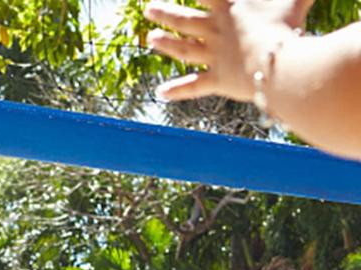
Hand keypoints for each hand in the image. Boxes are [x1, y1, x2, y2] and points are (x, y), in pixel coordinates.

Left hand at [144, 0, 312, 102]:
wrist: (278, 62)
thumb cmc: (288, 24)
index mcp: (230, 6)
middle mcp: (216, 30)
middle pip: (185, 20)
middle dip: (166, 13)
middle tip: (149, 9)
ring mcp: (214, 56)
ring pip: (184, 49)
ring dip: (166, 44)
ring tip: (152, 39)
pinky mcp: (217, 80)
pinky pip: (194, 86)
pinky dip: (177, 90)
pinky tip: (161, 93)